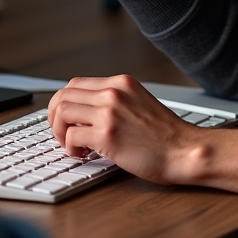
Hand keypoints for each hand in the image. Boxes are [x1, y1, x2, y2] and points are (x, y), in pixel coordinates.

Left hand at [47, 76, 209, 185]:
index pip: (75, 83)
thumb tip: (84, 110)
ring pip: (62, 112)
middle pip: (63, 95)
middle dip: (54, 117)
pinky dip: (70, 148)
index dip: (62, 102)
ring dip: (60, 132)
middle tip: (62, 134)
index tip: (63, 119)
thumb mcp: (138, 102)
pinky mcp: (107, 135)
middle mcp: (113, 92)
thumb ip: (114, 100)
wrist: (184, 150)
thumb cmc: (164, 134)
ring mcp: (109, 112)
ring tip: (72, 146)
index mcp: (121, 82)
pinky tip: (84, 155)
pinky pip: (71, 137)